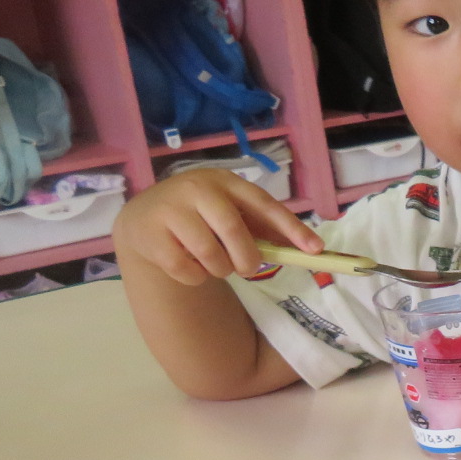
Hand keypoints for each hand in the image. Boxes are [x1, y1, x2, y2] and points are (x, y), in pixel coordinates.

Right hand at [112, 168, 321, 284]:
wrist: (145, 217)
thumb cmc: (200, 215)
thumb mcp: (230, 211)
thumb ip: (263, 227)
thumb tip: (308, 248)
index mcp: (225, 181)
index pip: (264, 204)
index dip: (291, 228)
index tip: (315, 250)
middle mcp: (197, 189)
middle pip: (234, 231)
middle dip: (247, 259)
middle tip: (247, 269)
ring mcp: (171, 209)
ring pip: (210, 254)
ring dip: (220, 269)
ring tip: (215, 263)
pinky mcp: (151, 234)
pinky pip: (186, 269)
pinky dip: (196, 277)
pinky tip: (190, 266)